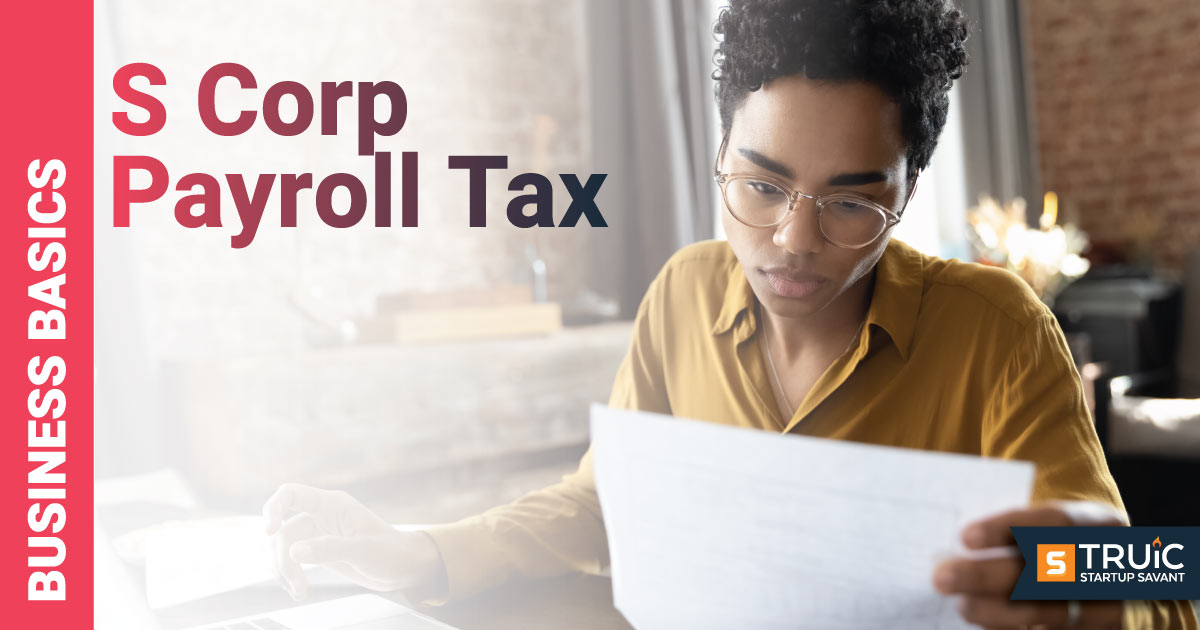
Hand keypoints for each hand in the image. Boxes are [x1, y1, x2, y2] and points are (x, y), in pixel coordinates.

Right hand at [262, 482, 446, 600]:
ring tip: (299, 593)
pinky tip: (298, 591)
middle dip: (283, 559)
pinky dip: (289, 575)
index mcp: (333, 504)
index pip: (291, 494)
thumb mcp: (364, 551)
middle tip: (297, 585)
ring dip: (285, 571)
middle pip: (283, 530)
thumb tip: (296, 551)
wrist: (402, 568)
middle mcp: (320, 515)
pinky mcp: (316, 550)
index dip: (273, 508)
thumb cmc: (391, 552)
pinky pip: (291, 559)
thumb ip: (331, 549)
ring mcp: (316, 533)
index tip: (268, 531)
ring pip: (283, 547)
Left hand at [933, 500, 1126, 628]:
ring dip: (998, 612)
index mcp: (1100, 525)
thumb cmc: (1066, 545)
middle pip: (1045, 571)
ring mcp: (1110, 606)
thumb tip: (960, 543)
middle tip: (943, 578)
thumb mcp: (1055, 526)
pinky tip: (987, 626)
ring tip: (963, 607)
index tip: (965, 538)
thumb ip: (1016, 530)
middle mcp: (1108, 565)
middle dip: (988, 576)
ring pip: (1050, 613)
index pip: (1054, 521)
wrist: (1112, 577)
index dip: (1009, 528)